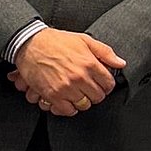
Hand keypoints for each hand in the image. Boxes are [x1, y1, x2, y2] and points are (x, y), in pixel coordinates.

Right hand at [11, 27, 125, 115]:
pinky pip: (67, 110)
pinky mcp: (53, 95)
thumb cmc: (55, 41)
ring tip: (76, 94)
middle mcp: (79, 77)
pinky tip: (66, 100)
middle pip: (98, 97)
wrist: (30, 44)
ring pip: (84, 105)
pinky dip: (68, 108)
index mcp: (89, 63)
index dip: (106, 85)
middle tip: (88, 89)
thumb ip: (105, 52)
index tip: (101, 85)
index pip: (108, 84)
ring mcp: (66, 87)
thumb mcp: (83, 40)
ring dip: (81, 101)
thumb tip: (120, 63)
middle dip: (94, 94)